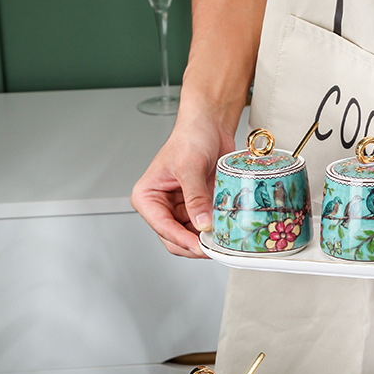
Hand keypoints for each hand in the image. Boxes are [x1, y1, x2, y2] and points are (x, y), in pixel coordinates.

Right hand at [130, 108, 237, 257]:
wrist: (210, 126)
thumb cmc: (191, 137)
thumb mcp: (190, 167)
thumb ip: (195, 197)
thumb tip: (202, 223)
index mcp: (147, 196)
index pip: (162, 227)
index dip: (182, 240)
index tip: (200, 247)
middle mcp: (162, 207)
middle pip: (175, 239)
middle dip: (194, 245)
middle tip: (215, 247)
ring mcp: (180, 210)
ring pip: (191, 238)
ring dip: (207, 240)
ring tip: (223, 238)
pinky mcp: (198, 210)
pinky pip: (205, 229)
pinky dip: (216, 232)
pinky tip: (226, 230)